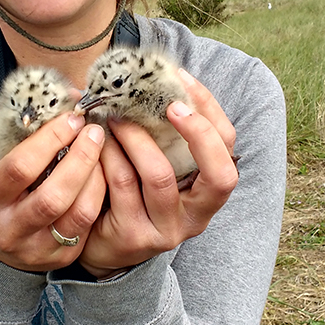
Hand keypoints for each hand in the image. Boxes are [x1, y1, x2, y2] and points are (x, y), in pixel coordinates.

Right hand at [0, 112, 107, 271]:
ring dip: (96, 177)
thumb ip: (29, 148)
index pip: (20, 168)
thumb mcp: (0, 174)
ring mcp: (38, 249)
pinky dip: (100, 196)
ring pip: (78, 213)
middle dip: (80, 159)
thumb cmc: (2, 199)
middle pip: (53, 195)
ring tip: (101, 152)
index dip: (50, 140)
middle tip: (94, 133)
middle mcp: (11, 230)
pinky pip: (89, 225)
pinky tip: (103, 176)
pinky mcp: (62, 258)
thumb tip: (70, 111)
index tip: (71, 120)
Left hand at [79, 68, 237, 278]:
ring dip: (135, 136)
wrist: (102, 246)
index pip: (229, 151)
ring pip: (159, 174)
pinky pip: (120, 184)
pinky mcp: (134, 235)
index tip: (181, 81)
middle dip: (197, 133)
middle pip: (220, 175)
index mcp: (208, 193)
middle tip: (168, 104)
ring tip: (114, 116)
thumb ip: (166, 137)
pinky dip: (107, 154)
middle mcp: (196, 216)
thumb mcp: (158, 167)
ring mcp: (167, 229)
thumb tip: (158, 78)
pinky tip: (95, 139)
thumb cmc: (133, 194)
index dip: (210, 114)